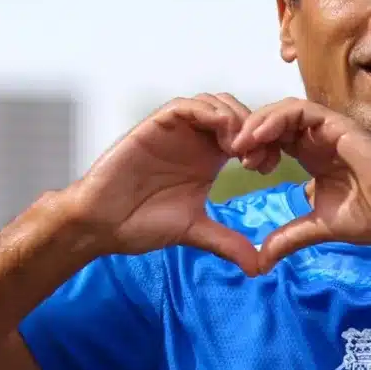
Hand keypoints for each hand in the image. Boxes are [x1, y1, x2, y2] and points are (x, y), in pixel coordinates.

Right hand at [66, 94, 278, 274]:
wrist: (102, 224)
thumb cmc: (142, 223)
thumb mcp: (196, 231)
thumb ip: (227, 242)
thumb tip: (259, 267)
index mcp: (208, 158)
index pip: (246, 135)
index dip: (264, 144)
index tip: (268, 168)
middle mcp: (194, 139)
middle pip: (236, 112)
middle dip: (255, 129)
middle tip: (258, 158)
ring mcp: (175, 131)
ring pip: (214, 103)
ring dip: (235, 119)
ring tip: (241, 150)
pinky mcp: (155, 126)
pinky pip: (186, 106)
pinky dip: (209, 114)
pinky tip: (222, 139)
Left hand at [231, 98, 370, 271]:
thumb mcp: (319, 227)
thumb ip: (289, 237)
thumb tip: (260, 261)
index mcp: (313, 157)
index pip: (275, 140)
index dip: (256, 148)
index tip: (244, 168)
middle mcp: (319, 139)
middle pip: (274, 122)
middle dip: (250, 134)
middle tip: (236, 154)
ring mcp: (328, 129)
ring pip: (283, 111)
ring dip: (259, 124)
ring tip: (242, 145)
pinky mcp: (337, 124)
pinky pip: (299, 110)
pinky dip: (276, 119)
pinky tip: (260, 137)